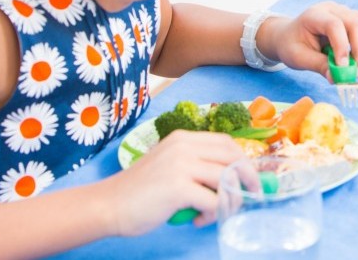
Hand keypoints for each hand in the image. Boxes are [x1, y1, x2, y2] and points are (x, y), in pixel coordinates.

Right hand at [104, 129, 244, 234]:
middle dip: (248, 177)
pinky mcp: (178, 187)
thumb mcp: (168, 165)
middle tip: (249, 196)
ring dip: (231, 199)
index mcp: (182, 138)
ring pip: (227, 178)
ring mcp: (181, 165)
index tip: (249, 177)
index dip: (242, 159)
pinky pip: (214, 201)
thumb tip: (228, 178)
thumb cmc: (138, 191)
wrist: (108, 204)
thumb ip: (193, 164)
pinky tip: (199, 220)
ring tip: (219, 212)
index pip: (226, 141)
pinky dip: (213, 213)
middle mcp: (183, 146)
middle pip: (232, 156)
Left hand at [263, 1, 357, 81]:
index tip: (343, 68)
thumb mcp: (298, 57)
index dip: (342, 46)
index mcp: (315, 15)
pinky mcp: (355, 22)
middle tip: (357, 73)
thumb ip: (318, 66)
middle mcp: (333, 9)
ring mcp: (346, 13)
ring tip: (357, 69)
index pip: (334, 25)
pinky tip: (357, 61)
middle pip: (355, 24)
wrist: (291, 35)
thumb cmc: (292, 44)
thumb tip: (337, 79)